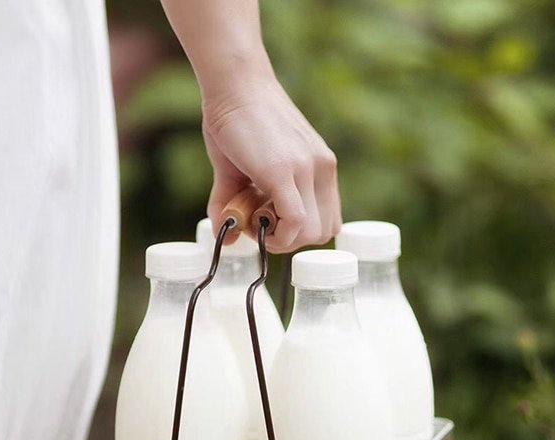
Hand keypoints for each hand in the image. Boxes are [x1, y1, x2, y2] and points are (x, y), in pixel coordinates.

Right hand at [202, 78, 341, 252]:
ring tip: (253, 217)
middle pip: (322, 233)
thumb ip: (234, 207)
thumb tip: (224, 241)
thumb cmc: (236, 122)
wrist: (234, 83)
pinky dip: (275, 234)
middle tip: (259, 222)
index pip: (329, 222)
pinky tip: (253, 220)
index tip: (271, 223)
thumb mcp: (242, 171)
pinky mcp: (285, 171)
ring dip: (280, 238)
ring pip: (310, 233)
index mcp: (321, 168)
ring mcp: (307, 169)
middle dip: (288, 240)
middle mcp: (322, 168)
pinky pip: (294, 222)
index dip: (300, 234)